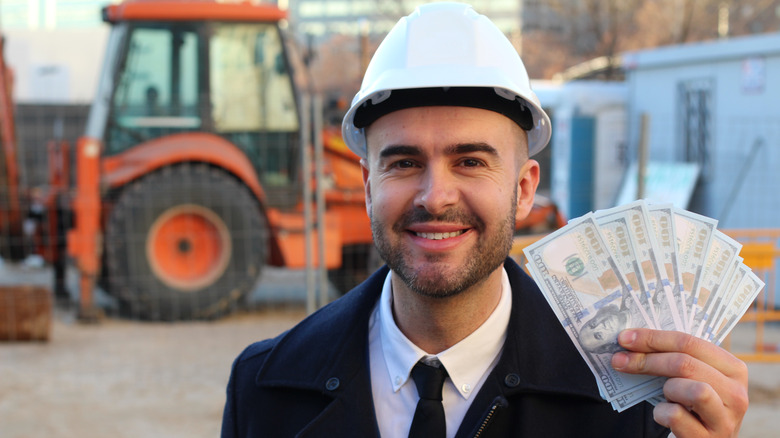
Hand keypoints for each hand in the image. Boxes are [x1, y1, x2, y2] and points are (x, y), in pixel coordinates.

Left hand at [611, 328, 747, 437]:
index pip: (690, 342)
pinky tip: (663, 415)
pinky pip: (678, 416)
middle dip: (647, 360)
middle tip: (619, 361)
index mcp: (733, 369)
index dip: (653, 338)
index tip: (624, 338)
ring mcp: (725, 419)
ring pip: (694, 390)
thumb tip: (630, 339)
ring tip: (664, 396)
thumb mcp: (691, 378)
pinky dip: (662, 413)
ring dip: (668, 389)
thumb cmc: (692, 405)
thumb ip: (674, 357)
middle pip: (686, 363)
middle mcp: (736, 393)